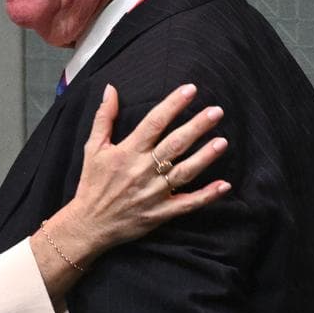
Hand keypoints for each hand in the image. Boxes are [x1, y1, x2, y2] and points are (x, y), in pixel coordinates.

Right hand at [47, 84, 229, 267]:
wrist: (89, 223)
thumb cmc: (92, 183)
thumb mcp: (93, 148)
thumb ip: (104, 117)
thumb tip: (110, 89)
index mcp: (128, 152)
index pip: (154, 122)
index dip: (173, 104)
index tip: (191, 90)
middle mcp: (143, 170)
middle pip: (175, 144)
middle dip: (197, 126)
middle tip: (216, 111)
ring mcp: (154, 193)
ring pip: (184, 172)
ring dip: (204, 157)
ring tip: (222, 141)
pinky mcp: (161, 213)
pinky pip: (187, 204)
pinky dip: (206, 195)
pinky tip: (224, 185)